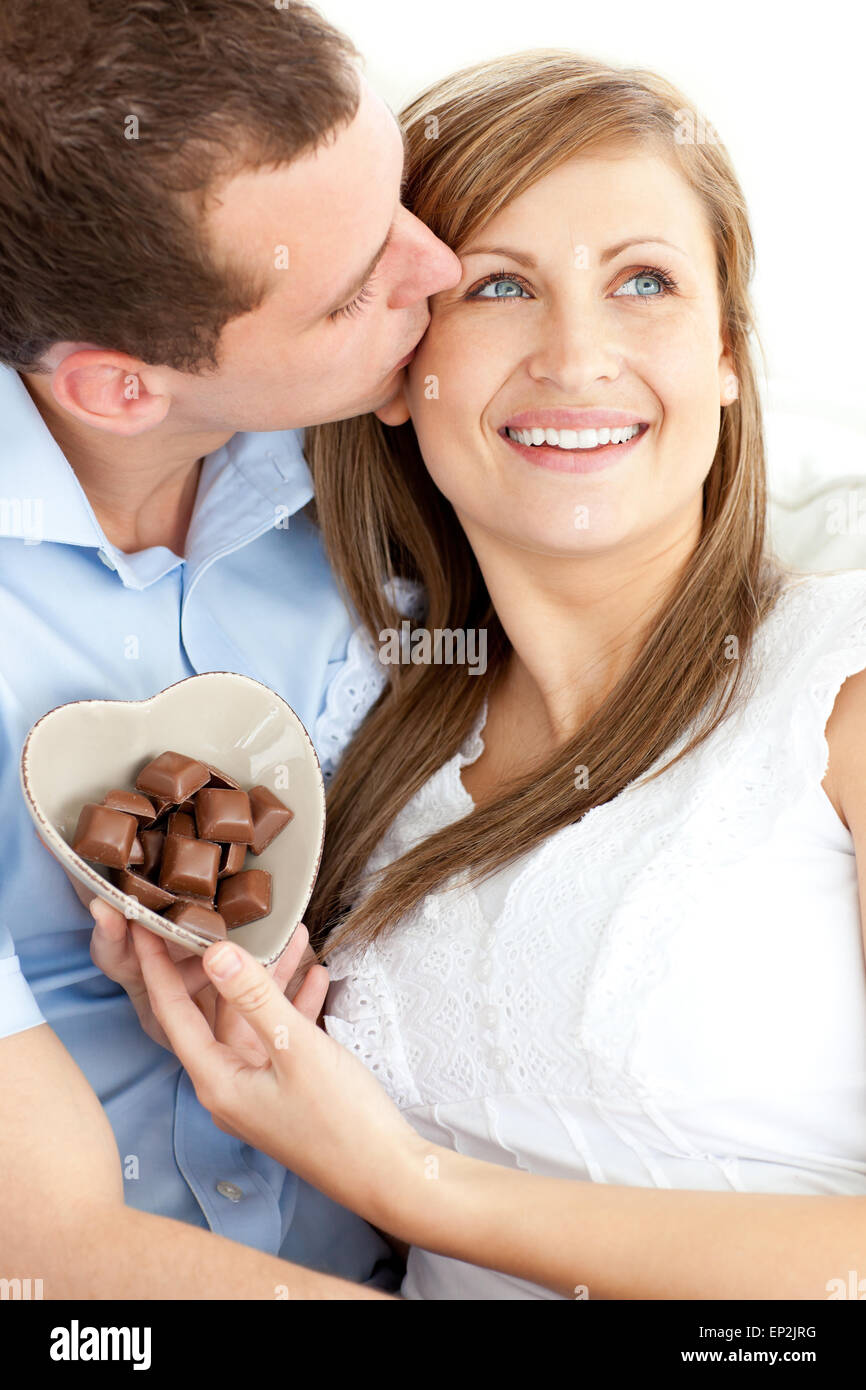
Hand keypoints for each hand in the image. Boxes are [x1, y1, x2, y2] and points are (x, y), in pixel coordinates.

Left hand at [133, 924, 425, 1228]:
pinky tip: (317, 975)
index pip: (174, 1013)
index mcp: (217, 1081)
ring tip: (293, 934)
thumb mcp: (296, 1047)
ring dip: (273, 978)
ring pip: (254, 1018)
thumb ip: (254, 997)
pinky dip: (295, 1004)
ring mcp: (259, 1087)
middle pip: (217, 1010)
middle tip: (222, 917)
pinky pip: (281, 1035)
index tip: (144, 924)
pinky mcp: (287, 1087)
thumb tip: (213, 952)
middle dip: (230, 962)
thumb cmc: (341, 1121)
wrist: (388, 1174)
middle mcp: (229, 1085)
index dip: (158, 966)